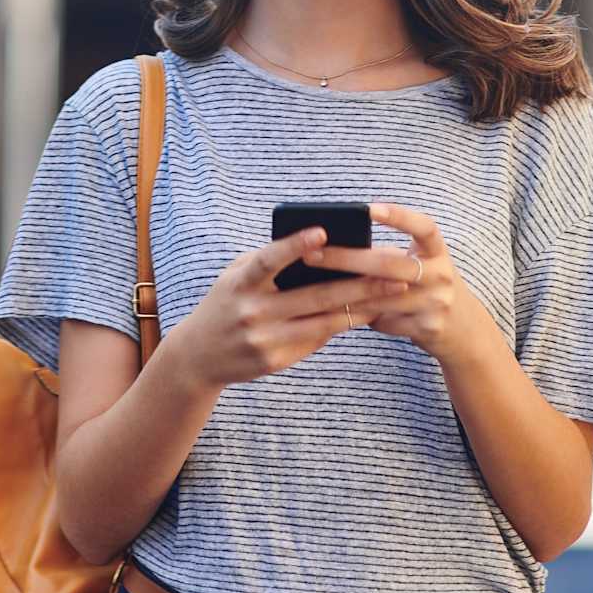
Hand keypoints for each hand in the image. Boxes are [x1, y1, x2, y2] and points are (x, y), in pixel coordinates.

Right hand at [171, 226, 411, 392]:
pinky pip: (316, 339)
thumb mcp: (234, 276)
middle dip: (359, 282)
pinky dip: (343, 324)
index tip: (322, 232)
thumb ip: (268, 261)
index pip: (268, 260)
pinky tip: (369, 312)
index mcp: (240, 283)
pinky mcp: (276, 361)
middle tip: (394, 270)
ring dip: (363, 305)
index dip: (293, 246)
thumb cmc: (225, 303)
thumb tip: (318, 245)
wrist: (198, 357)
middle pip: (313, 295)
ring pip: (324, 321)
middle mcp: (252, 312)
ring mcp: (265, 339)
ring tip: (393, 291)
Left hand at [304, 202, 494, 365]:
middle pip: (390, 264)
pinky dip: (361, 317)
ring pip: (381, 296)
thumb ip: (392, 257)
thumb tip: (338, 248)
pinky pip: (385, 322)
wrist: (464, 330)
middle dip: (347, 259)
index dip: (400, 216)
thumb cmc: (428, 287)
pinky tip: (337, 315)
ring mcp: (436, 303)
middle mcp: (441, 275)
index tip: (370, 208)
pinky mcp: (427, 328)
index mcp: (438, 252)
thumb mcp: (422, 265)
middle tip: (312, 254)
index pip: (425, 227)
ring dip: (345, 294)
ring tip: (313, 288)